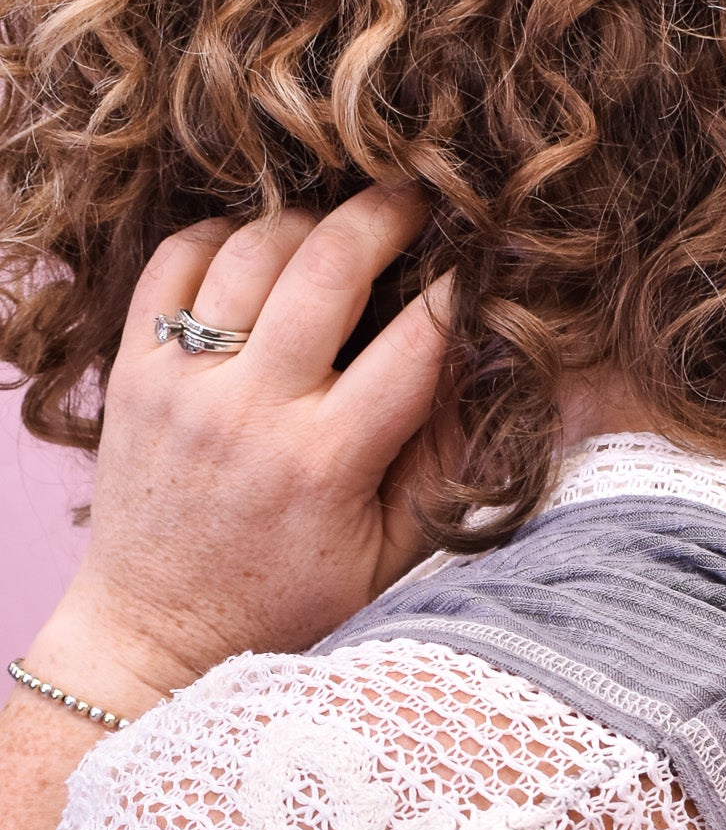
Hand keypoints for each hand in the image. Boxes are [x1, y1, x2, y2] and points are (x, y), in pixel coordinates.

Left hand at [23, 184, 447, 717]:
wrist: (156, 634)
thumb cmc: (287, 602)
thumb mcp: (388, 555)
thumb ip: (440, 465)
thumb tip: (490, 371)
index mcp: (324, 463)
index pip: (416, 342)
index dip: (462, 288)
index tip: (486, 257)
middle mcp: (249, 413)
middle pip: (328, 264)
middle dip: (388, 213)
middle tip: (421, 195)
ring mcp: (181, 384)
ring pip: (252, 248)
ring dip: (309, 220)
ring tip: (344, 224)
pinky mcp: (132, 371)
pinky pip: (174, 262)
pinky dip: (223, 236)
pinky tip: (260, 247)